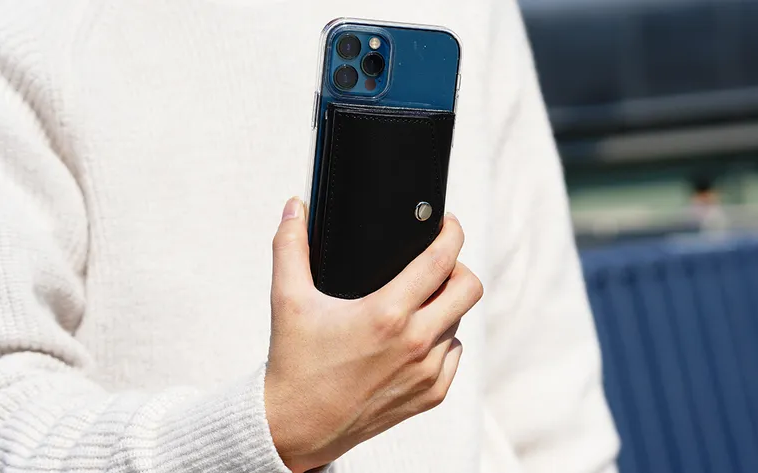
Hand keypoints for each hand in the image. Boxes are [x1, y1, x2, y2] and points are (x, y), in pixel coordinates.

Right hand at [264, 197, 482, 472]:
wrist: (296, 428)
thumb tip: (294, 206)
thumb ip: (290, 247)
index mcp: (387, 314)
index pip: (441, 261)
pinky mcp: (431, 395)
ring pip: (459, 322)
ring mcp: (427, 372)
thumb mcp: (287, 300)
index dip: (452, 233)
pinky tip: (416, 339)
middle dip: (458, 268)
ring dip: (445, 307)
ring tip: (417, 303)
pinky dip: (442, 341)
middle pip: (469, 289)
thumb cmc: (294, 364)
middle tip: (436, 265)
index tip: (447, 224)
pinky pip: (454, 354)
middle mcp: (416, 344)